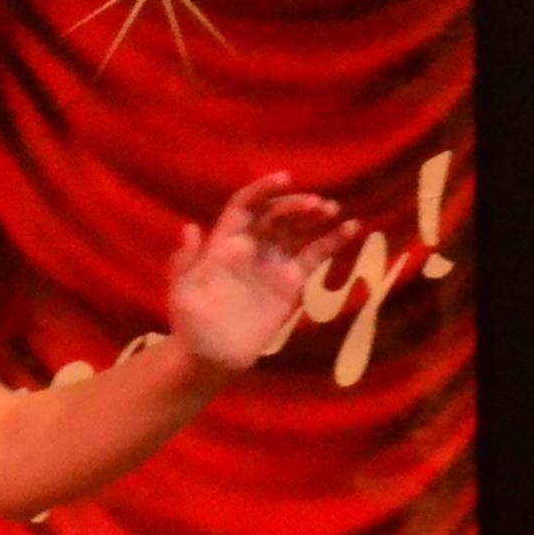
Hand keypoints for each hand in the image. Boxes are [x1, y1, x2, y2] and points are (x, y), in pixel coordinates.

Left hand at [160, 169, 348, 373]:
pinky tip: (351, 228)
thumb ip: (184, 262)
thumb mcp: (182, 293)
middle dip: (294, 204)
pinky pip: (315, 255)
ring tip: (330, 210)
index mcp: (224, 244)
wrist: (214, 356)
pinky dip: (333, 240)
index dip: (262, 190)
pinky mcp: (292, 281)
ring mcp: (273, 262)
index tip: (285, 178)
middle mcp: (251, 248)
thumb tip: (190, 228)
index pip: (244, 206)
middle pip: (275, 214)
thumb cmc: (191, 324)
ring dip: (314, 215)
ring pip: (297, 229)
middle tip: (316, 205)